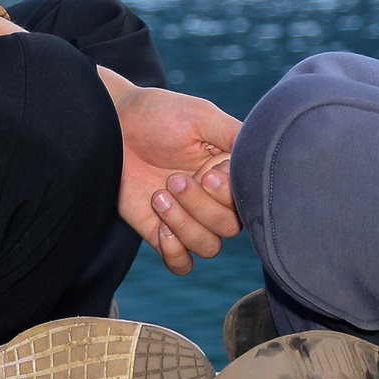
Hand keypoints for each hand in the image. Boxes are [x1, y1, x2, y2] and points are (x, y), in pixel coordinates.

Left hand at [110, 82, 240, 274]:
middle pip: (229, 227)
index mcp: (226, 172)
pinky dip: (175, 253)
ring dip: (185, 225)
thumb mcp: (201, 116)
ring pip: (209, 247)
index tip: (205, 173)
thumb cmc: (157, 114)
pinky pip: (182, 264)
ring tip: (159, 196)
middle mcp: (211, 198)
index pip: (246, 200)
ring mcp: (187, 217)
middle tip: (173, 178)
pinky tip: (159, 227)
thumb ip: (235, 134)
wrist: (112, 124)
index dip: (227, 195)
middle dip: (201, 206)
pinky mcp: (160, 232)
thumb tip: (265, 152)